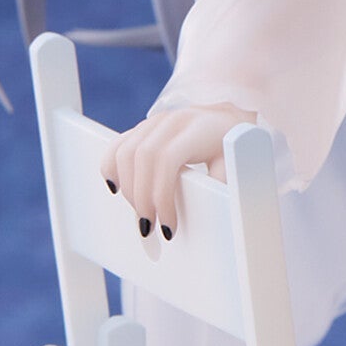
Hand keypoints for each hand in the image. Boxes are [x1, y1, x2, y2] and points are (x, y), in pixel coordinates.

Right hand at [99, 101, 254, 240]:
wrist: (226, 117)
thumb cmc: (231, 144)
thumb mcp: (235, 162)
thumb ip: (222, 183)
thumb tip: (211, 210)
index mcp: (196, 128)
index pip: (167, 160)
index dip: (161, 196)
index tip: (168, 228)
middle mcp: (172, 120)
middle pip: (142, 156)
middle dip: (141, 198)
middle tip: (149, 228)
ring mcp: (154, 122)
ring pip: (125, 151)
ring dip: (127, 188)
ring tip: (141, 213)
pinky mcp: (142, 128)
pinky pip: (117, 145)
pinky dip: (110, 167)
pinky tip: (117, 188)